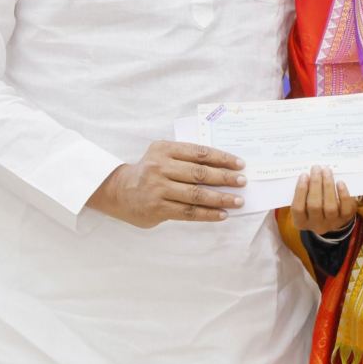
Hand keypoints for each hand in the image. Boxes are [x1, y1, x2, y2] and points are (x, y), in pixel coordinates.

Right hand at [87, 141, 245, 227]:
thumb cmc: (150, 171)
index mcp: (164, 149)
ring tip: (238, 200)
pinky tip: (222, 214)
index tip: (239, 164)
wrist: (120, 191)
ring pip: (196, 194)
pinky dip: (208, 214)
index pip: (199, 152)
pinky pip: (188, 212)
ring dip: (220, 198)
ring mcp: (158, 189)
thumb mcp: (163, 155)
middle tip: (242, 181)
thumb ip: (187, 157)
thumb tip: (223, 166)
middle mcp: (160, 167)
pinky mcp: (158, 208)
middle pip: (199, 173)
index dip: (222, 158)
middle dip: (225, 178)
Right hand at [290, 165, 357, 234]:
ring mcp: (332, 223)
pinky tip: (340, 182)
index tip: (304, 175)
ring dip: (328, 186)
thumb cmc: (314, 204)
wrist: (332, 217)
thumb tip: (308, 174)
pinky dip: (343, 195)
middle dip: (315, 184)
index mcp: (301, 222)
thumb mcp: (305, 202)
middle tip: (316, 168)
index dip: (300, 191)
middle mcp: (316, 225)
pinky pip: (345, 208)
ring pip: (330, 207)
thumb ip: (304, 192)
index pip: (298, 208)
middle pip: (314, 206)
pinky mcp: (345, 219)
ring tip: (327, 171)